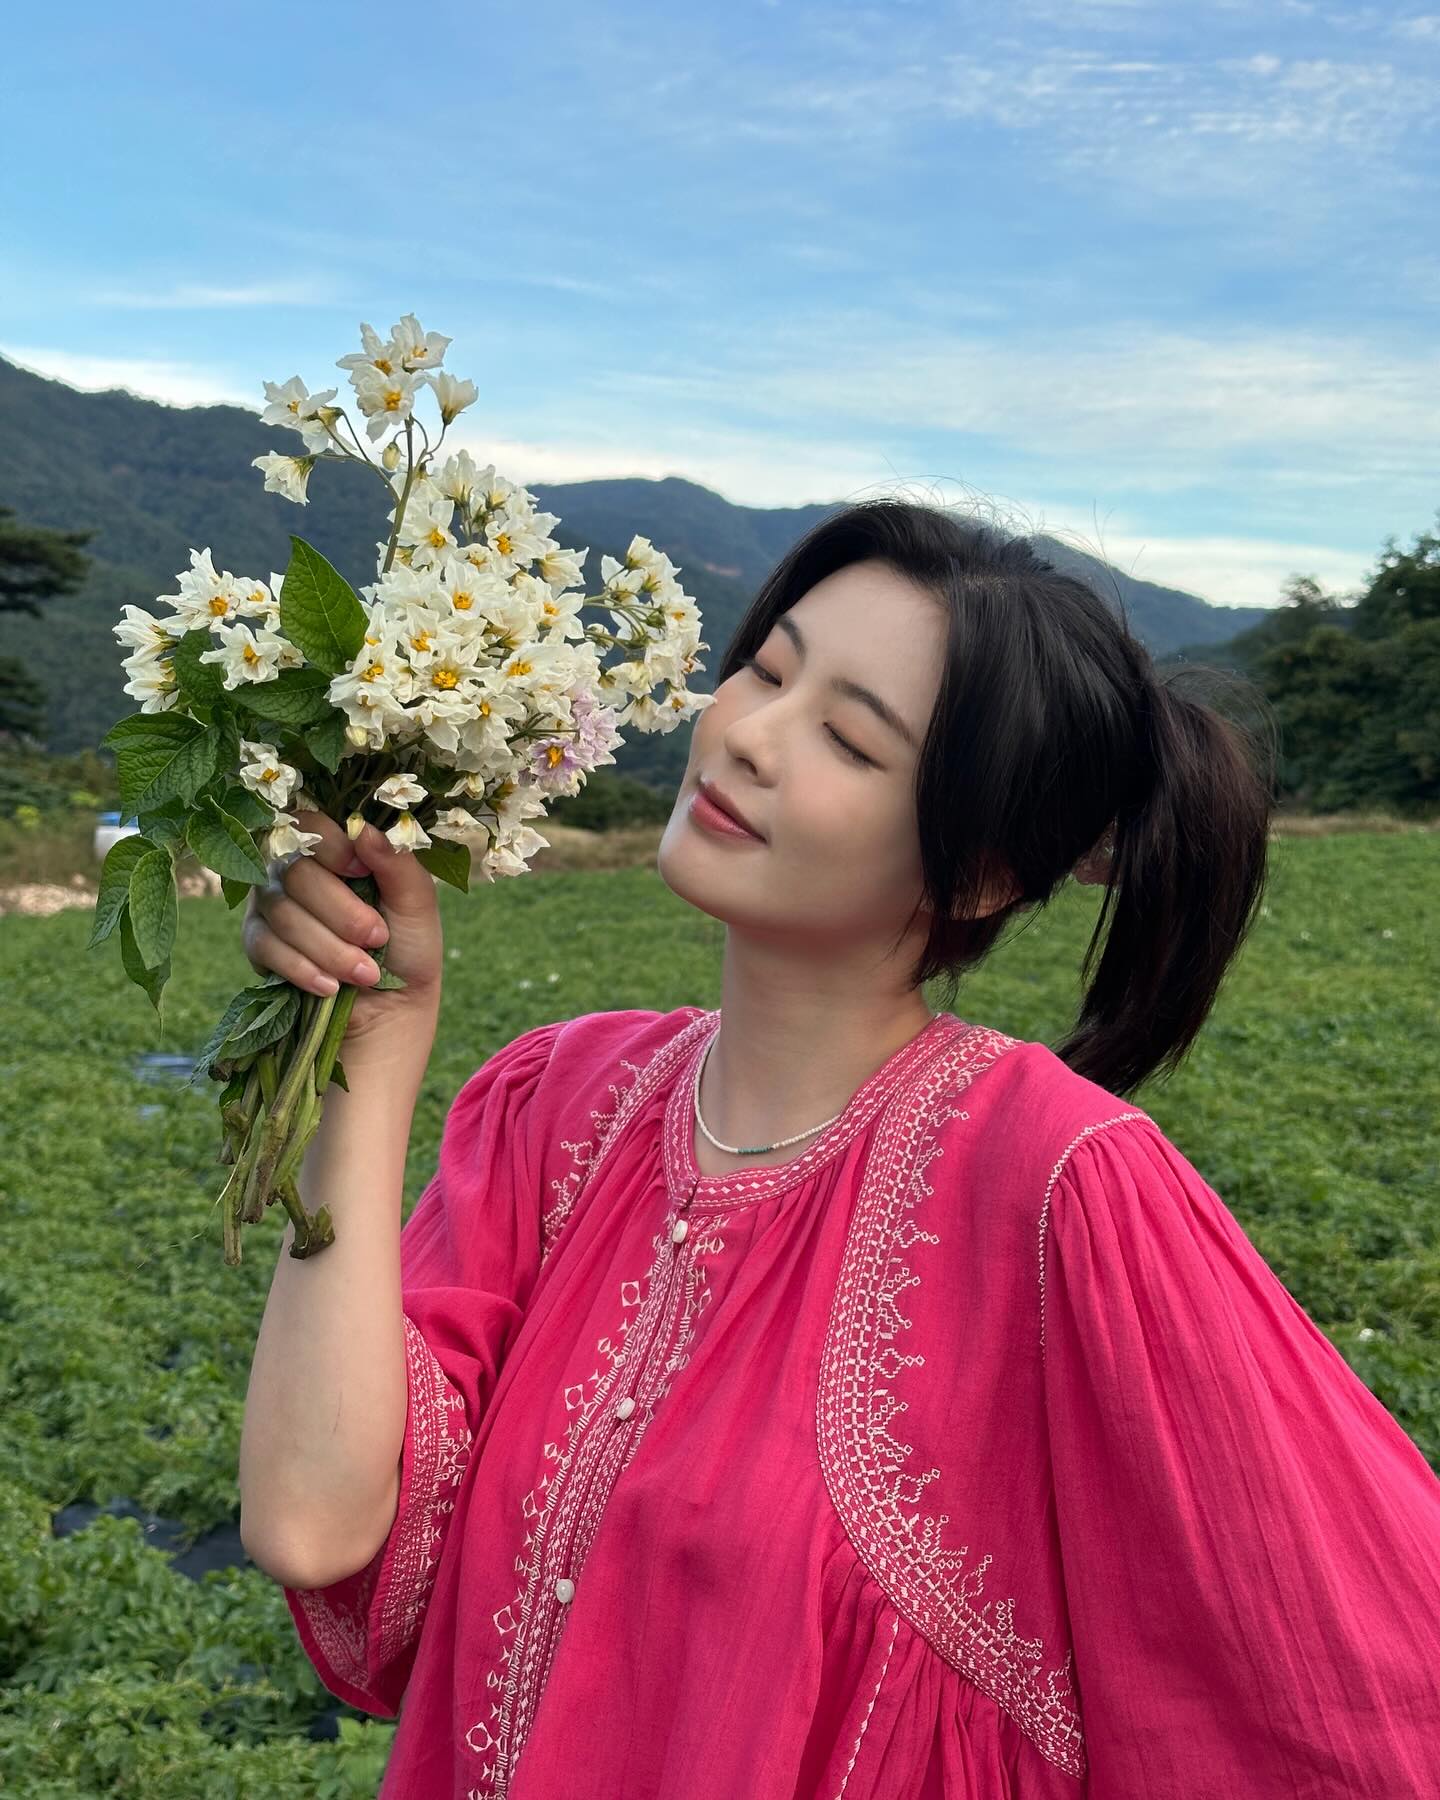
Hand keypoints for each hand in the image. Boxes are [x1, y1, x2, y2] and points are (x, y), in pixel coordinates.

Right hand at [243, 811, 441, 1056]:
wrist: (392, 1007)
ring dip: (329, 948)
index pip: (310, 823)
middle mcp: (296, 870)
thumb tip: (363, 829)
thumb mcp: (417, 904)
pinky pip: (265, 945)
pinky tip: (331, 987)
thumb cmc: (408, 946)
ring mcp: (272, 904)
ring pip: (282, 912)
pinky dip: (303, 968)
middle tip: (377, 938)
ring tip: (366, 973)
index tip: (362, 872)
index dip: (332, 846)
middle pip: (296, 872)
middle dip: (342, 912)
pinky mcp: (258, 942)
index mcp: (336, 850)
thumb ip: (397, 863)